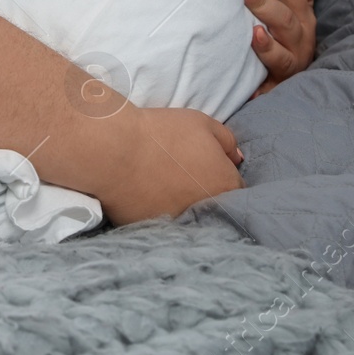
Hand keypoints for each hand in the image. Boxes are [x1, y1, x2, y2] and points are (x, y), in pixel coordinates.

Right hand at [95, 106, 243, 224]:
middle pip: (214, 205)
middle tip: (185, 176)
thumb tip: (236, 159)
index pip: (237, 189)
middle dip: (206, 194)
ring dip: (183, 204)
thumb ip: (228, 141)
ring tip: (166, 185)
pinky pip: (164, 222)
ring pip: (190, 216)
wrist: (116, 150)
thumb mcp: (203, 123)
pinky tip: (148, 195)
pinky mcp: (156, 230)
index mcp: (225, 184)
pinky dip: (160, 211)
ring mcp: (182, 223)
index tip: (206, 168)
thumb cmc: (162, 132)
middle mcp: (209, 210)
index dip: (222, 177)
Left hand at [243, 0, 318, 96]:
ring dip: (265, 10)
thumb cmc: (281, 41)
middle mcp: (303, 29)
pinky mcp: (284, 73)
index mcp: (302, 10)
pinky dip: (266, 49)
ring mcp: (296, 52)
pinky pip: (277, 61)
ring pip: (285, 28)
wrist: (281, 85)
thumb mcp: (290, 10)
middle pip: (289, 1)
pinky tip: (254, 38)